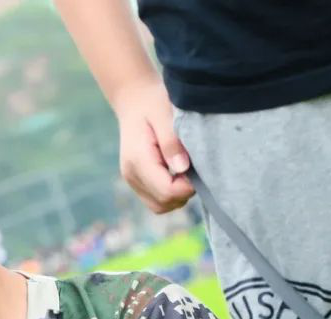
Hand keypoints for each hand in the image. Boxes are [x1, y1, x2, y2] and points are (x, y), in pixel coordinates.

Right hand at [114, 79, 193, 213]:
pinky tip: (177, 172)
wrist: (134, 100)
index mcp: (138, 161)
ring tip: (185, 169)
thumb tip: (182, 169)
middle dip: (184, 191)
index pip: (167, 191)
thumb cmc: (152, 103)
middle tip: (194, 167)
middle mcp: (132, 175)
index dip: (188, 186)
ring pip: (160, 206)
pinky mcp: (137, 182)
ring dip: (177, 194)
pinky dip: (170, 193)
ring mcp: (132, 181)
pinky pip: (156, 200)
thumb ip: (172, 142)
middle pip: (164, 203)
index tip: (198, 167)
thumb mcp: (164, 115)